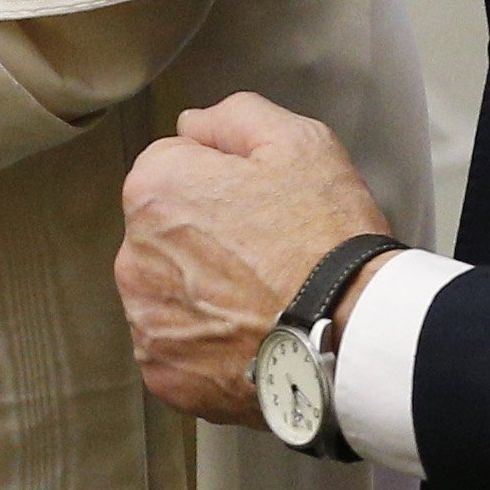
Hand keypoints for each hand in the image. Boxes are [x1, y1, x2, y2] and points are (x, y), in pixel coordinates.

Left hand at [117, 91, 395, 425]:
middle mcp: (133, 253)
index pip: (172, 171)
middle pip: (165, 235)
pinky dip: (209, 349)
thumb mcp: (299, 142)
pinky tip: (252, 340)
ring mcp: (146, 317)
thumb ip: (233, 118)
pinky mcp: (163, 371)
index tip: (259, 208)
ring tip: (264, 302)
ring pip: (170, 293)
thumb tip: (192, 126)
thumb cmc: (328, 241)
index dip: (222, 185)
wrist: (356, 336)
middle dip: (205, 240)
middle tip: (268, 257)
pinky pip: (179, 350)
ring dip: (203, 296)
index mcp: (153, 190)